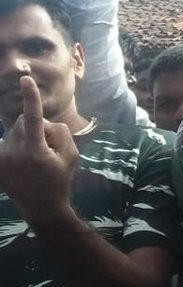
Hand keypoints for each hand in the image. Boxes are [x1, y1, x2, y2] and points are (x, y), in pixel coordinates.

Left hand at [0, 77, 78, 224]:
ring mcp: (2, 157)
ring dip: (27, 138)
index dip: (30, 97)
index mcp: (35, 150)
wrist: (41, 207)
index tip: (25, 79)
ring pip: (15, 132)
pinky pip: (9, 142)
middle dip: (36, 128)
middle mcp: (14, 151)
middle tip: (49, 148)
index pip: (32, 117)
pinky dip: (18, 145)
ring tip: (36, 160)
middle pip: (23, 122)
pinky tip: (25, 161)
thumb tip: (44, 123)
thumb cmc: (60, 180)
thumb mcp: (72, 156)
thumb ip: (60, 132)